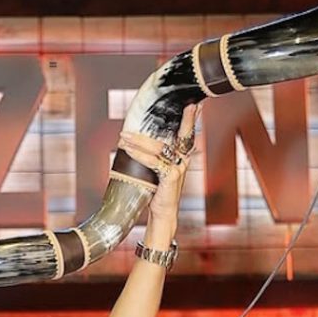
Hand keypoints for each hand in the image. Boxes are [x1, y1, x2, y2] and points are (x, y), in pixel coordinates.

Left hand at [118, 102, 201, 222]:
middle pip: (180, 135)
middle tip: (176, 106)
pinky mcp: (171, 176)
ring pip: (158, 147)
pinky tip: (128, 150)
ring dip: (138, 140)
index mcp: (182, 156)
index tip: (194, 104)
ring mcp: (178, 168)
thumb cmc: (158, 190)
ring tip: (123, 135)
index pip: (188, 134)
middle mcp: (183, 160)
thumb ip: (155, 155)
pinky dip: (138, 155)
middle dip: (180, 119)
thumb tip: (136, 140)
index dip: (191, 119)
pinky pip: (153, 162)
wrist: (163, 212)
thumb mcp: (158, 169)